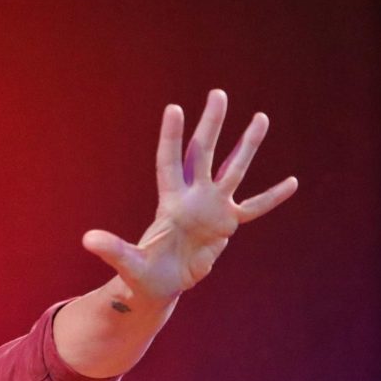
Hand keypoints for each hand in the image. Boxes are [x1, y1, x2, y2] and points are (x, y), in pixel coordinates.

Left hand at [82, 89, 297, 305]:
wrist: (159, 287)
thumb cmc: (140, 274)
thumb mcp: (128, 262)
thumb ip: (113, 249)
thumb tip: (87, 239)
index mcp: (169, 203)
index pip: (170, 162)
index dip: (172, 137)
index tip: (174, 108)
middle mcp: (192, 198)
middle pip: (204, 154)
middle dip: (211, 125)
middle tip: (218, 93)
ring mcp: (211, 209)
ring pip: (233, 170)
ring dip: (247, 145)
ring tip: (261, 117)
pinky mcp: (226, 226)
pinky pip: (254, 208)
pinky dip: (271, 197)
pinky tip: (292, 181)